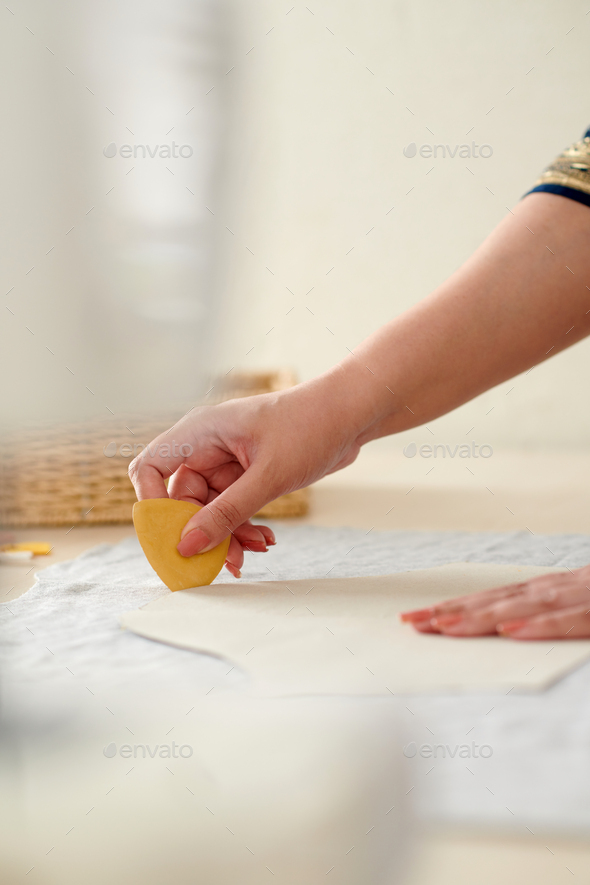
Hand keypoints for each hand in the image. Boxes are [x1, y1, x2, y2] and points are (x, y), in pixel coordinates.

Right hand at [128, 372, 364, 577]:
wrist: (352, 414)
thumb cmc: (310, 427)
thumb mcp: (268, 476)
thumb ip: (226, 513)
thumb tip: (187, 546)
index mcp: (202, 432)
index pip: (150, 468)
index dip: (151, 505)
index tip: (172, 538)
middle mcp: (208, 446)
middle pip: (182, 499)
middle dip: (202, 532)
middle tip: (225, 560)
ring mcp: (228, 461)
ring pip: (210, 509)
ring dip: (228, 534)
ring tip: (255, 550)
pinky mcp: (248, 474)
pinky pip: (233, 508)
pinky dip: (245, 526)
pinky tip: (265, 539)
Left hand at [400, 566, 589, 638]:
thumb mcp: (578, 601)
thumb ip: (550, 612)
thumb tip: (510, 625)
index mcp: (548, 589)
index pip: (491, 599)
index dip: (452, 608)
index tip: (416, 618)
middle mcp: (555, 589)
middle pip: (494, 602)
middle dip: (449, 612)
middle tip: (409, 623)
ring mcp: (578, 596)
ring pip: (521, 608)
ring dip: (479, 617)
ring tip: (442, 627)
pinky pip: (569, 619)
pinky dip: (539, 625)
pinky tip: (510, 631)